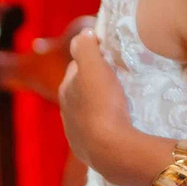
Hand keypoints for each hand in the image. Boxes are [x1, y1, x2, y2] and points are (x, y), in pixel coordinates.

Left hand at [58, 29, 157, 185]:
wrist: (112, 149)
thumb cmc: (103, 104)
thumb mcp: (94, 66)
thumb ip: (84, 46)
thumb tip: (83, 34)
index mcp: (65, 89)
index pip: (77, 66)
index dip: (93, 61)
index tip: (111, 62)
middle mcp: (66, 111)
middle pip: (82, 90)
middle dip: (95, 85)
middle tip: (118, 82)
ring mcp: (76, 133)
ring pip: (88, 112)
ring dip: (101, 106)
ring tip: (121, 105)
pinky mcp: (88, 151)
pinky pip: (97, 133)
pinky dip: (105, 127)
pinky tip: (118, 126)